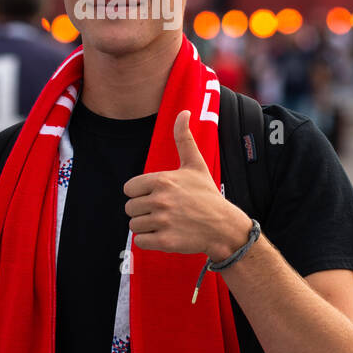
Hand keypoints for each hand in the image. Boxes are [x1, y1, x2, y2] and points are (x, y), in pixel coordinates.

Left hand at [124, 110, 251, 257]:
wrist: (224, 226)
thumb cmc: (206, 194)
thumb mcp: (195, 164)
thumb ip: (183, 138)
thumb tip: (184, 111)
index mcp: (161, 180)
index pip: (129, 189)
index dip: (140, 193)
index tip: (157, 196)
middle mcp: (160, 200)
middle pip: (130, 208)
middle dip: (143, 211)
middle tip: (163, 211)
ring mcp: (162, 221)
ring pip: (134, 225)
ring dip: (146, 226)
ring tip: (165, 223)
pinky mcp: (165, 241)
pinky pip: (140, 241)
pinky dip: (150, 241)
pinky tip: (165, 234)